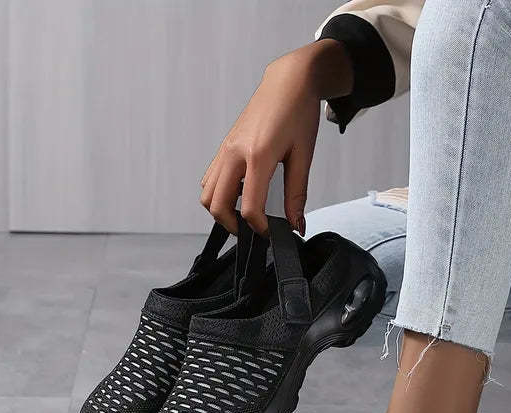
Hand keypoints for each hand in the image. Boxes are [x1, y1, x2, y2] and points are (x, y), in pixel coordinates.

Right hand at [200, 39, 351, 235]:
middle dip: (233, 226)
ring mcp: (224, 150)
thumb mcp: (303, 156)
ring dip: (221, 211)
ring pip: (207, 195)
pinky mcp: (222, 148)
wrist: (288, 82)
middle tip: (253, 230)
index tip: (271, 232)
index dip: (259, 227)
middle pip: (217, 205)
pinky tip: (239, 194)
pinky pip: (209, 180)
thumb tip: (296, 225)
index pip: (249, 206)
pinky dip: (218, 195)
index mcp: (258, 155)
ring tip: (243, 214)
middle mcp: (234, 153)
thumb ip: (297, 194)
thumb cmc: (298, 112)